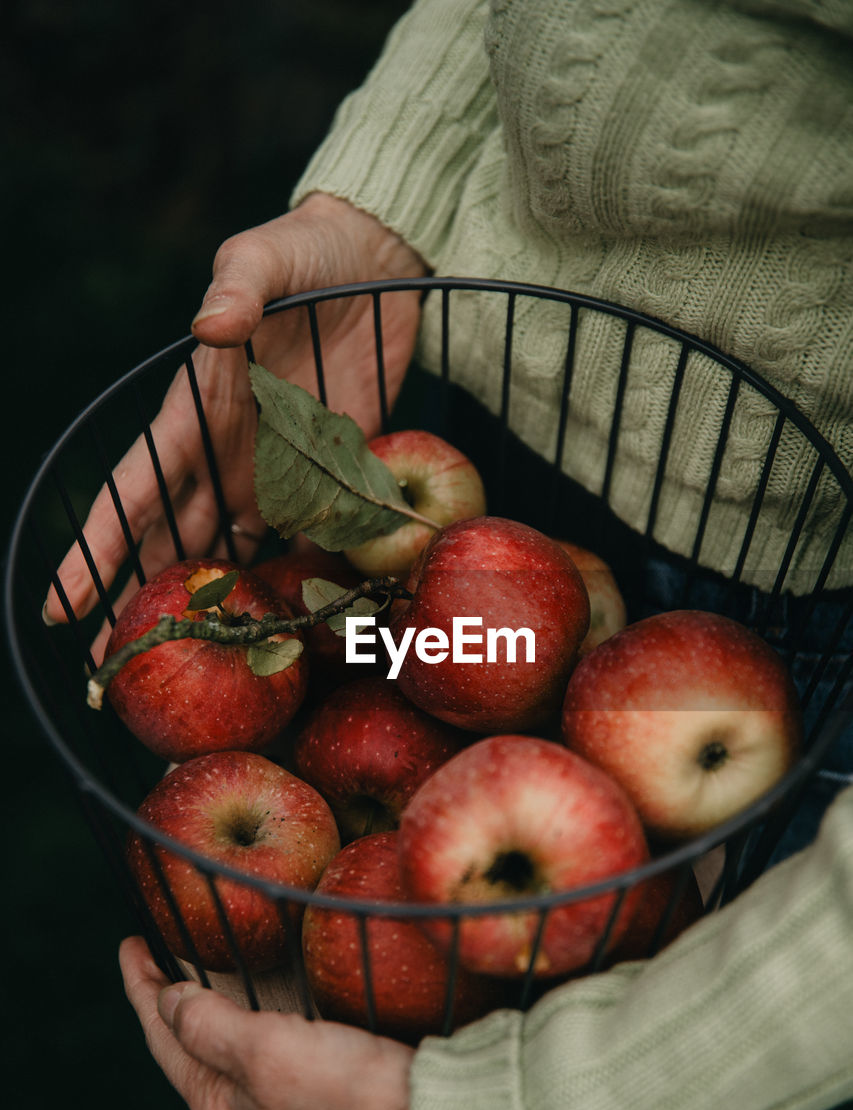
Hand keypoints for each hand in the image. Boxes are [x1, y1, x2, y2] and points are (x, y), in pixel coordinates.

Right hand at [46, 194, 426, 660]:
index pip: (135, 492)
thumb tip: (212, 320)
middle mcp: (228, 456)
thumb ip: (239, 287)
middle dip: (140, 603)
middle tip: (112, 668)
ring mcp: (278, 474)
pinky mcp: (328, 478)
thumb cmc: (305, 253)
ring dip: (207, 608)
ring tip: (185, 666)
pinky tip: (280, 629)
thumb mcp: (263, 256)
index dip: (100, 549)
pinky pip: (304, 542)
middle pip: (172, 543)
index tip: (62, 607)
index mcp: (196, 413)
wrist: (376, 262)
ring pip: (229, 556)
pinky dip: (290, 582)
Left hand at [119, 936, 428, 1109]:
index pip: (165, 1039)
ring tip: (223, 976)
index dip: (143, 987)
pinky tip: (292, 1014)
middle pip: (202, 1051)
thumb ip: (207, 1024)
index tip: (131, 942)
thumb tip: (169, 1001)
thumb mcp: (264, 1052)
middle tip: (173, 955)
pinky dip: (276, 1029)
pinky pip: (288, 1062)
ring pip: (247, 1058)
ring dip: (232, 1016)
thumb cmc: (347, 1093)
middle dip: (184, 1005)